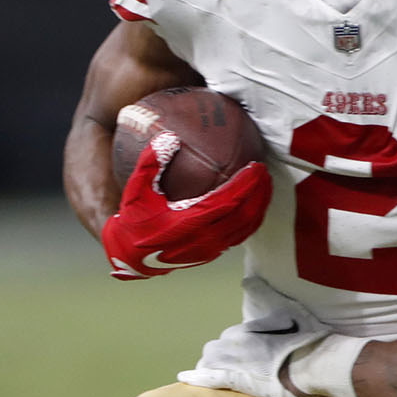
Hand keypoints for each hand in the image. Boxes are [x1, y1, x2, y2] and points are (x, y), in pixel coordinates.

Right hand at [102, 132, 271, 279]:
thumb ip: (150, 164)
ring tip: (265, 185)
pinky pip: (241, 235)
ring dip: (259, 205)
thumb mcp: (135, 191)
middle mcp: (204, 239)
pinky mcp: (212, 254)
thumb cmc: (134, 221)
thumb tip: (169, 138)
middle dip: (259, 192)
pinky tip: (254, 203)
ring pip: (246, 227)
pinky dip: (252, 219)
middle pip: (245, 215)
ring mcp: (211, 249)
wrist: (131, 257)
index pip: (228, 202)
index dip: (245, 185)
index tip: (256, 167)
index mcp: (188, 223)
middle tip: (264, 171)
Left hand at [178, 277, 326, 396]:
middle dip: (220, 357)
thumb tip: (247, 279)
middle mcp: (233, 344)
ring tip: (221, 375)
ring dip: (212, 368)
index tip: (250, 351)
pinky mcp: (235, 380)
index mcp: (244, 329)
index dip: (237, 346)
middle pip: (214, 350)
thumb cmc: (304, 335)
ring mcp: (232, 363)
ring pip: (209, 363)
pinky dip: (196, 377)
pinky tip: (185, 378)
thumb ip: (265, 294)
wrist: (313, 362)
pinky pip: (208, 378)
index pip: (229, 337)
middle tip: (238, 365)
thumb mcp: (287, 308)